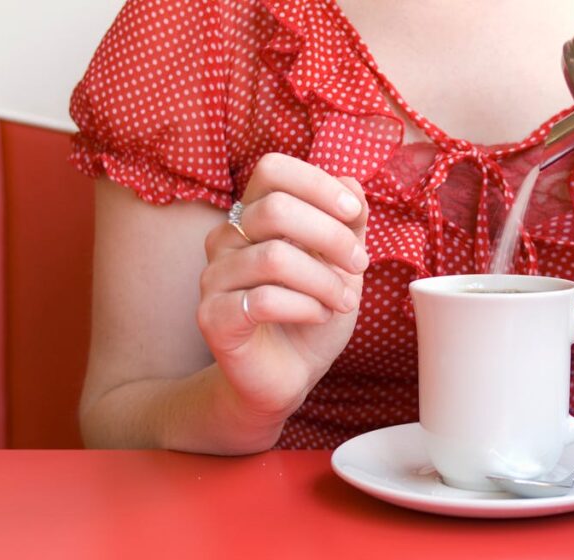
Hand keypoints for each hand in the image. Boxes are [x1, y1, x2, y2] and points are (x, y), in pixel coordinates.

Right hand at [197, 153, 368, 423]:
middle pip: (276, 209)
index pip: (273, 169)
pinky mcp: (213, 317)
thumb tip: (352, 182)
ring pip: (273, 257)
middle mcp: (227, 239)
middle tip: (360, 265)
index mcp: (254, 216)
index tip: (355, 214)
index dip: (318, 184)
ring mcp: (214, 277)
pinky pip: (261, 300)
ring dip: (324, 280)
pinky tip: (319, 316)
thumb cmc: (313, 313)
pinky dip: (304, 307)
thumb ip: (349, 222)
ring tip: (344, 302)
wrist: (288, 375)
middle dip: (332, 236)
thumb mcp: (343, 264)